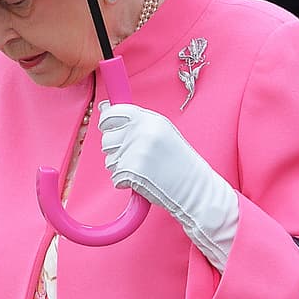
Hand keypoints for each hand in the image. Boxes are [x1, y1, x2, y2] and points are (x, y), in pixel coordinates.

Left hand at [97, 101, 239, 269]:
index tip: (108, 130)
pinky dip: (125, 183)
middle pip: (107, 140)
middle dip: (116, 151)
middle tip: (138, 158)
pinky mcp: (132, 171)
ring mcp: (136, 151)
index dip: (106, 124)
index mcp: (150, 119)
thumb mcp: (162, 133)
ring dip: (121, 168)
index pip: (112, 114)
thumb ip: (136, 122)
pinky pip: (115, 179)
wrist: (195, 188)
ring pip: (109, 161)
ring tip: (145, 169)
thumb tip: (103, 110)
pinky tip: (144, 181)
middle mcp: (142, 132)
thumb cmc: (179, 162)